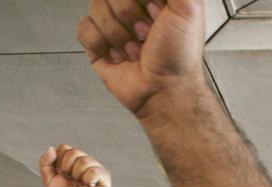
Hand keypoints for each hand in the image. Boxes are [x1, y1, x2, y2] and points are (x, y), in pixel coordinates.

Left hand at [39, 145, 111, 186]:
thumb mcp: (49, 180)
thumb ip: (45, 163)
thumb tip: (51, 149)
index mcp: (71, 160)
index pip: (64, 148)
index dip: (59, 161)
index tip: (61, 173)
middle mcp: (84, 161)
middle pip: (74, 152)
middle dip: (67, 168)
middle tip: (71, 180)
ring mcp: (95, 167)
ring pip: (84, 161)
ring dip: (78, 176)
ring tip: (80, 184)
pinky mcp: (104, 176)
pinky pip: (94, 171)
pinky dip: (89, 181)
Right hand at [77, 0, 207, 115]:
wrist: (165, 92)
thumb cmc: (180, 57)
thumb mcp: (188, 8)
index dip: (139, 0)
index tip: (155, 12)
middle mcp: (132, 6)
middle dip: (129, 16)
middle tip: (147, 33)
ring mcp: (113, 23)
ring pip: (95, 8)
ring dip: (119, 35)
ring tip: (137, 49)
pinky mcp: (98, 42)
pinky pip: (83, 29)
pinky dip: (102, 45)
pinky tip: (120, 56)